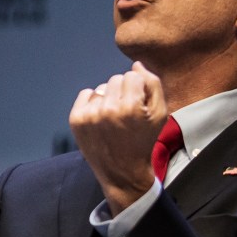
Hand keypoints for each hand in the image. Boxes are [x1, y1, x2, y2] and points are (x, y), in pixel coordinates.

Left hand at [69, 61, 166, 214]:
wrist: (122, 172)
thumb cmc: (143, 141)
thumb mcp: (160, 114)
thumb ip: (153, 84)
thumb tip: (136, 64)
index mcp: (131, 107)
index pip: (132, 75)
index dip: (138, 89)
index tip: (138, 106)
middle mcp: (108, 109)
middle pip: (116, 79)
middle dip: (123, 92)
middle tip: (126, 114)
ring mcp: (89, 115)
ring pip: (102, 87)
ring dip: (108, 98)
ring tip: (113, 119)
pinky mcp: (76, 119)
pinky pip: (86, 94)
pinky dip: (92, 102)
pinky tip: (100, 118)